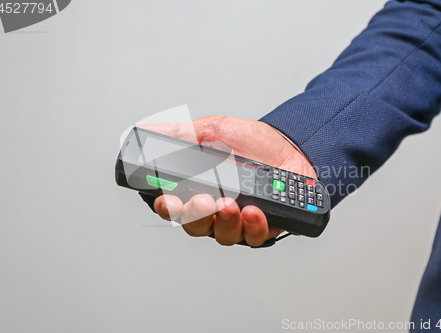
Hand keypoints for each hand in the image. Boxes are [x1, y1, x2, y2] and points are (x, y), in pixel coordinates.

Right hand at [141, 116, 316, 246]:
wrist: (291, 146)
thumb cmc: (252, 141)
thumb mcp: (213, 130)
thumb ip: (181, 134)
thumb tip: (149, 130)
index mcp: (198, 189)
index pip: (174, 207)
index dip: (167, 208)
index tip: (167, 201)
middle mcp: (215, 209)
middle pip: (195, 226)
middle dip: (196, 216)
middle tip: (203, 201)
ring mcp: (238, 220)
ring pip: (223, 236)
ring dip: (224, 222)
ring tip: (230, 204)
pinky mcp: (263, 226)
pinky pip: (254, 237)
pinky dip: (252, 226)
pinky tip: (253, 212)